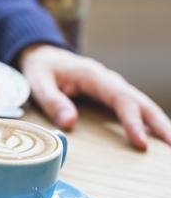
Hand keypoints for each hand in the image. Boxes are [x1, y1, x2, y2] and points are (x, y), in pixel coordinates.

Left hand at [19, 44, 170, 150]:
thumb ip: (52, 101)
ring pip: (141, 104)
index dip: (132, 121)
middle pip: (140, 101)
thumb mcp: (38, 82)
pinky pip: (133, 107)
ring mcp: (111, 87)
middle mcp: (108, 80)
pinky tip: (156, 136)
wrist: (42, 55)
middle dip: (159, 123)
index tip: (141, 142)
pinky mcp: (110, 95)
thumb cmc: (40, 69)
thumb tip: (70, 123)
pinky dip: (147, 120)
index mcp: (93, 76)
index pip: (120, 99)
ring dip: (158, 123)